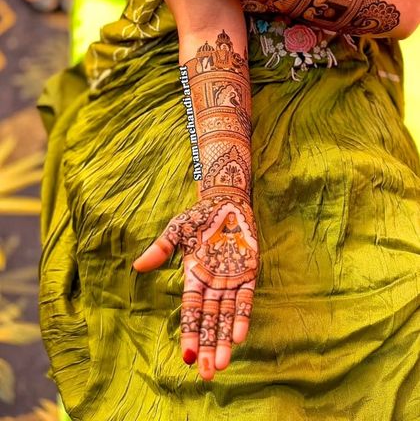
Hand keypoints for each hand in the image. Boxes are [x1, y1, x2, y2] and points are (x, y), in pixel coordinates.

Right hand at [133, 195, 258, 380]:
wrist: (226, 201)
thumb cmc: (200, 216)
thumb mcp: (177, 231)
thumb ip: (161, 249)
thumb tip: (137, 265)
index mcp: (193, 277)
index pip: (190, 311)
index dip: (188, 333)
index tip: (186, 356)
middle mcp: (212, 284)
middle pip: (209, 321)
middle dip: (206, 346)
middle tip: (206, 374)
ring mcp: (231, 280)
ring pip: (227, 316)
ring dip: (224, 339)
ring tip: (221, 363)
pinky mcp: (249, 273)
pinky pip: (245, 299)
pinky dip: (242, 316)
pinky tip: (239, 336)